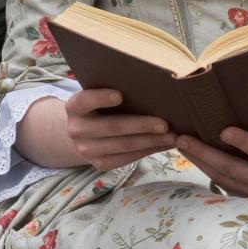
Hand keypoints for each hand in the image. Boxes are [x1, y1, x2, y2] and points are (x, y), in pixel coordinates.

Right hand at [63, 89, 177, 170]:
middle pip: (112, 127)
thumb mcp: (99, 94)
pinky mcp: (99, 164)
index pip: (84, 101)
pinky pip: (127, 159)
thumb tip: (152, 84)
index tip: (120, 95)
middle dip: (141, 125)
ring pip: (123, 146)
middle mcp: (77, 129)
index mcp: (75, 106)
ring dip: (150, 141)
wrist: (83, 132)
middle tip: (165, 124)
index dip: (101, 98)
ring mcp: (86, 150)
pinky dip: (148, 151)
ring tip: (172, 136)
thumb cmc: (101, 105)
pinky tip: (164, 144)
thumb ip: (115, 88)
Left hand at [176, 127, 247, 200]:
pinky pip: (225, 185)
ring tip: (182, 145)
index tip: (224, 130)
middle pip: (230, 168)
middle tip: (182, 138)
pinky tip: (195, 159)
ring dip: (200, 161)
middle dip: (204, 152)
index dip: (242, 141)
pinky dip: (208, 172)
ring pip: (222, 178)